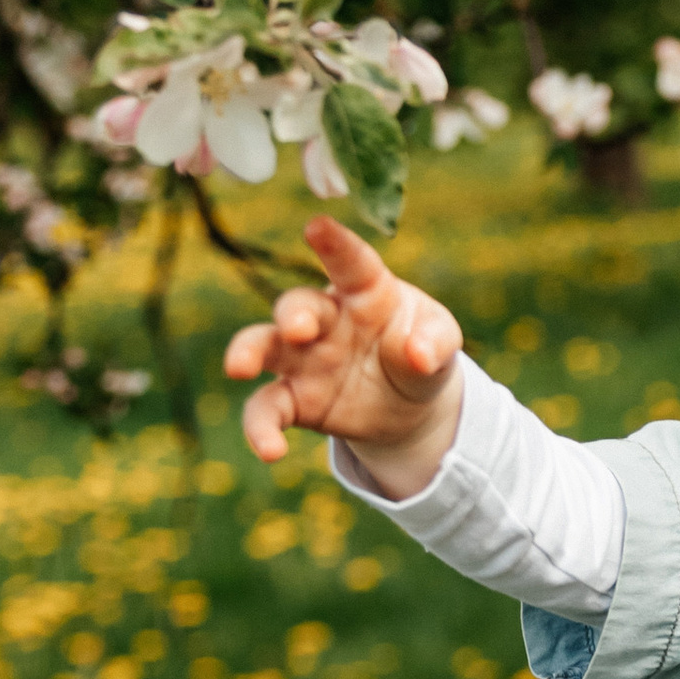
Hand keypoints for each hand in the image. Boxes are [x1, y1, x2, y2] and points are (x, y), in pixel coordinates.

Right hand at [224, 216, 465, 486]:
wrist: (409, 405)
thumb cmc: (421, 350)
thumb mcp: (440, 343)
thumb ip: (433, 343)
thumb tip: (416, 354)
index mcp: (367, 292)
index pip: (352, 264)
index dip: (335, 245)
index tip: (317, 227)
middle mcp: (326, 319)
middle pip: (297, 305)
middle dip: (293, 312)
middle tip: (297, 326)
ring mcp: (303, 358)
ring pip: (264, 347)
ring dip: (248, 352)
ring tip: (239, 367)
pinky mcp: (294, 399)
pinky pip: (266, 409)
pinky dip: (260, 429)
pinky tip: (270, 451)